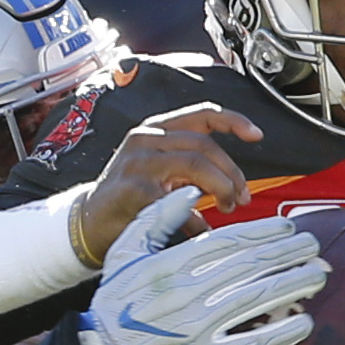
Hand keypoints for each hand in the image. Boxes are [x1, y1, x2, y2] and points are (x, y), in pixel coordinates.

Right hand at [77, 186, 328, 344]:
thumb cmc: (117, 304)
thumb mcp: (126, 253)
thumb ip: (156, 219)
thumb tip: (189, 193)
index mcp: (173, 264)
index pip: (230, 241)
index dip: (265, 232)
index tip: (290, 227)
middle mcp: (190, 293)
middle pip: (251, 266)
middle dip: (289, 253)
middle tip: (315, 247)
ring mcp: (199, 327)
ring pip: (257, 299)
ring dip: (293, 285)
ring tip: (318, 275)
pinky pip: (251, 344)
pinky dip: (280, 333)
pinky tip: (305, 323)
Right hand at [79, 105, 260, 261]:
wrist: (87, 224)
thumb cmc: (128, 199)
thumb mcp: (162, 172)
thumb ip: (192, 168)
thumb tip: (234, 184)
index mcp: (156, 130)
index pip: (202, 114)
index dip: (233, 121)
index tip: (257, 135)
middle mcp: (146, 139)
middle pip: (205, 145)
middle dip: (231, 173)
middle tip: (240, 197)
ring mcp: (138, 162)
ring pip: (196, 164)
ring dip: (220, 188)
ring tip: (226, 208)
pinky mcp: (133, 189)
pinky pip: (178, 200)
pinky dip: (196, 219)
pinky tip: (199, 230)